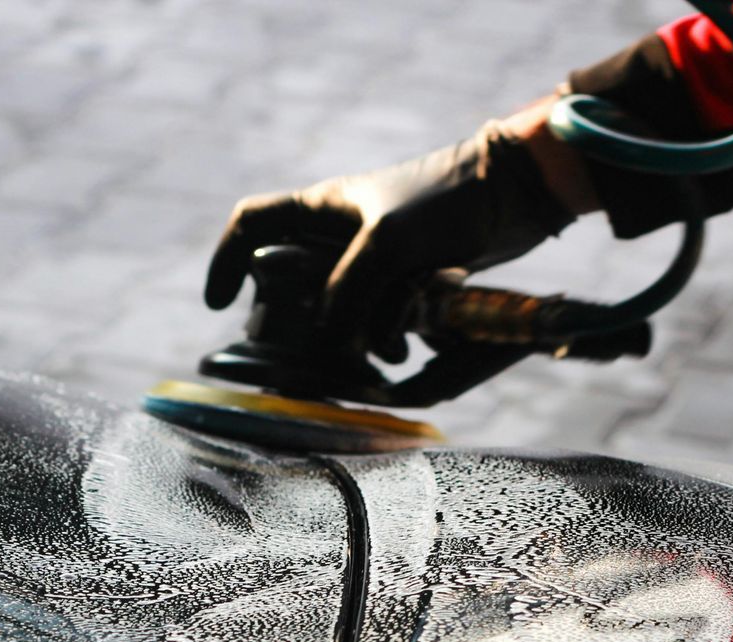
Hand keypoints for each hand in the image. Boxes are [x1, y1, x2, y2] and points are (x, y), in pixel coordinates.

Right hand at [204, 112, 584, 357]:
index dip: (227, 262)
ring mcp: (374, 263)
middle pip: (293, 289)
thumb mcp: (386, 245)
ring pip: (341, 314)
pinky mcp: (406, 284)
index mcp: (322, 209)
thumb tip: (331, 343)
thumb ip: (347, 293)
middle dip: (302, 326)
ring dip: (356, 338)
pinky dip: (388, 338)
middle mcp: (340, 236)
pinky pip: (380, 322)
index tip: (218, 304)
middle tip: (312, 354)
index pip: (251, 225)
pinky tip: (408, 346)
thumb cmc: (446, 201)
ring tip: (382, 352)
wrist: (514, 195)